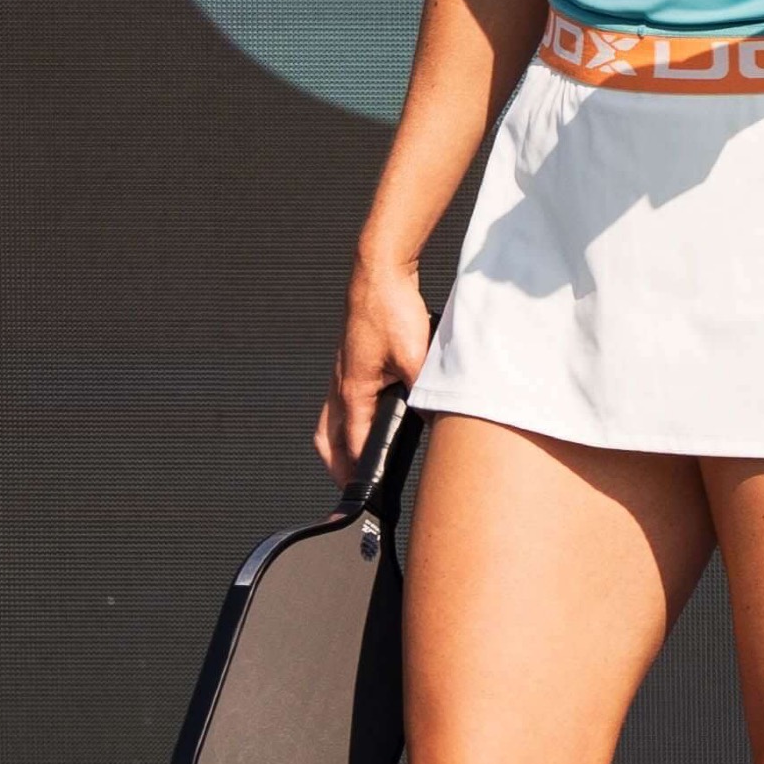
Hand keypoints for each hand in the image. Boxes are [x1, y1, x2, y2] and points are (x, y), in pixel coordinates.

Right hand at [317, 262, 433, 484]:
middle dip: (336, 467)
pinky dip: (343, 420)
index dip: (362, 471)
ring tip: (352, 462)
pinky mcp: (349, 360)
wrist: (380, 272)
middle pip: (327, 438)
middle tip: (351, 486)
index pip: (352, 443)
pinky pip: (337, 401)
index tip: (371, 490)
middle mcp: (341, 383)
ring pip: (327, 420)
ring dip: (336, 445)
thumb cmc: (389, 308)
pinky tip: (364, 418)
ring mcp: (341, 371)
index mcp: (353, 389)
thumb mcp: (417, 358)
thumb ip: (425, 392)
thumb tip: (436, 415)